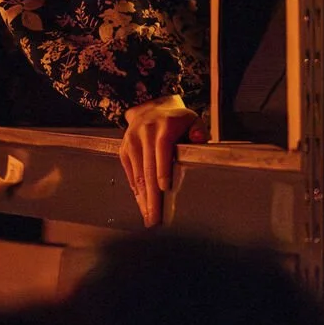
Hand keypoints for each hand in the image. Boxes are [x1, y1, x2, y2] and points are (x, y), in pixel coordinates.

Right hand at [120, 95, 205, 227]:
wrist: (149, 107)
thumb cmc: (175, 120)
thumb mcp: (191, 119)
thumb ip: (199, 131)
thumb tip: (199, 140)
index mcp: (165, 126)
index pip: (162, 148)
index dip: (162, 169)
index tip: (164, 189)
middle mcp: (145, 132)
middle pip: (148, 168)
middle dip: (152, 195)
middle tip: (155, 217)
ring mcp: (132, 141)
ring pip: (138, 174)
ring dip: (143, 198)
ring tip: (149, 217)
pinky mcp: (124, 149)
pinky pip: (130, 174)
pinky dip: (136, 190)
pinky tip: (142, 204)